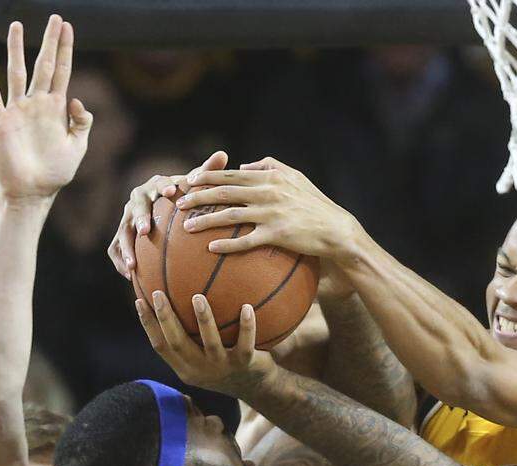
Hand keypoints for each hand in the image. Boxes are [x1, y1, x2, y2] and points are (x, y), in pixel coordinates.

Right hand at [0, 16, 91, 201]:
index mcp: (56, 109)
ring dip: (16, 49)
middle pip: (43, 65)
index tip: (68, 28)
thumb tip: (77, 99)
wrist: (31, 192)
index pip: (62, 71)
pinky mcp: (2, 122)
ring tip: (17, 25)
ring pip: (17, 72)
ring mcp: (18, 111)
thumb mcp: (77, 148)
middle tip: (54, 17)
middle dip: (49, 41)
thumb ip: (81, 123)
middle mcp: (36, 104)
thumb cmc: (55, 173)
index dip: (65, 50)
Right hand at [108, 151, 229, 278]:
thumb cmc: (182, 194)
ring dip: (126, 247)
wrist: (161, 204)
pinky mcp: (122, 234)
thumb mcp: (194, 184)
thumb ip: (206, 172)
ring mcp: (126, 218)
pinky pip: (115, 248)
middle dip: (139, 218)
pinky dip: (120, 261)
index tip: (170, 190)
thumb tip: (223, 154)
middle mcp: (137, 200)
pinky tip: (130, 277)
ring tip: (133, 265)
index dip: (162, 186)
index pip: (157, 183)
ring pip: (122, 231)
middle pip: (135, 207)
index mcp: (154, 185)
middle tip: (145, 230)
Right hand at [136, 290, 274, 395]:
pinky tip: (246, 307)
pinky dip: (247, 326)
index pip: (160, 346)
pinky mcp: (245, 364)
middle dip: (166, 318)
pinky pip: (245, 344)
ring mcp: (223, 368)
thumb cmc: (224, 364)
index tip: (139, 300)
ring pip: (211, 343)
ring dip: (204, 319)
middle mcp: (201, 369)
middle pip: (178, 343)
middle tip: (159, 293)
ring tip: (198, 297)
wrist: (256, 388)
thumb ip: (188, 337)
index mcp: (185, 367)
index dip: (148, 324)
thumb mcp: (201, 357)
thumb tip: (173, 298)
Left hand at [176, 156, 362, 265]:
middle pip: (225, 192)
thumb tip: (244, 165)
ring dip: (206, 220)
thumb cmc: (315, 204)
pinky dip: (228, 244)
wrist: (336, 230)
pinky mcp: (277, 235)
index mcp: (270, 177)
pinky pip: (247, 240)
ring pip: (230, 215)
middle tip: (180, 202)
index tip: (189, 179)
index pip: (232, 174)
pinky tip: (212, 249)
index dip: (208, 176)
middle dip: (198, 196)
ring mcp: (272, 214)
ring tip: (187, 227)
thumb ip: (269, 166)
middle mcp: (268, 192)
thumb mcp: (295, 177)